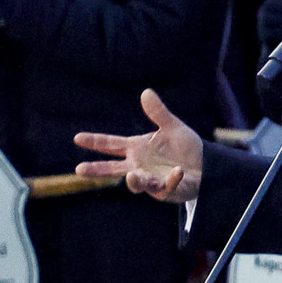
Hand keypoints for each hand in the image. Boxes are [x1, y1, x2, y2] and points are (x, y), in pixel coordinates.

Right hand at [76, 88, 203, 201]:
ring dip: (134, 181)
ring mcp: (151, 180)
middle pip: (113, 169)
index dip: (94, 141)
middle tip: (79, 169)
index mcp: (136, 148)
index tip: (77, 137)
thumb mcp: (172, 127)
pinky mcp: (166, 190)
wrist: (204, 166)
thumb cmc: (183, 148)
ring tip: (131, 176)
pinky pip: (166, 186)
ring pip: (137, 183)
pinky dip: (172, 179)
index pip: (111, 144)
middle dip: (97, 170)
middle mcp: (139, 166)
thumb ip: (158, 112)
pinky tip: (178, 170)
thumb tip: (146, 92)